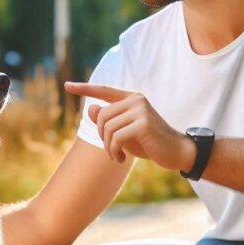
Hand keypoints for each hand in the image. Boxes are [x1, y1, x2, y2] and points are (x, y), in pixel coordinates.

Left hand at [65, 82, 195, 170]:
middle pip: (101, 116)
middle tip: (111, 150)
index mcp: (131, 99)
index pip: (103, 90)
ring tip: (116, 156)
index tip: (67, 86)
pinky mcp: (143, 123)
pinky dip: (114, 151)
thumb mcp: (125, 132)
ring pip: (107, 128)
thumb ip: (108, 121)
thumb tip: (90, 109)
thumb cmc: (150, 143)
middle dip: (101, 137)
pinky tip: (120, 159)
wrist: (176, 152)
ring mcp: (140, 110)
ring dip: (108, 147)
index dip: (84, 88)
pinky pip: (116, 138)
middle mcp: (135, 100)